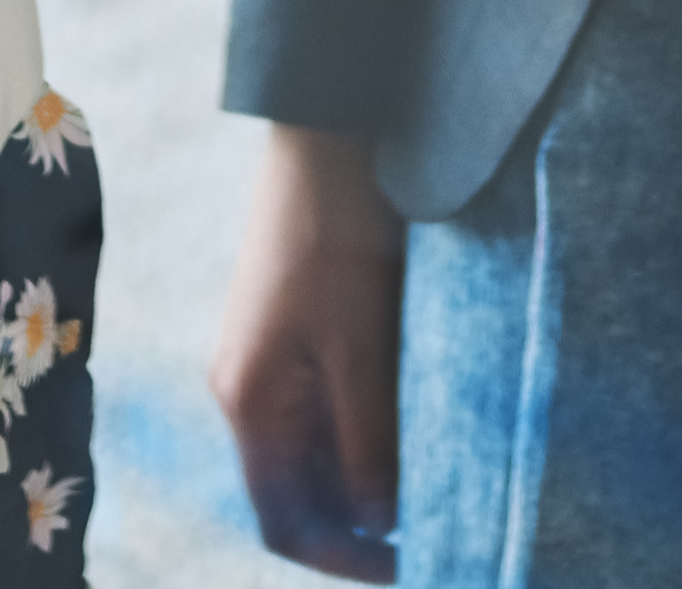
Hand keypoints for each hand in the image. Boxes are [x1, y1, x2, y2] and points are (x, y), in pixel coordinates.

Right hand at [212, 122, 408, 578]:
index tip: (406, 564)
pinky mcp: (294, 327)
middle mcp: (247, 388)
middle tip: (433, 523)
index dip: (342, 557)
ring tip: (432, 475)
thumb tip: (379, 522)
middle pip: (300, 487)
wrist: (326, 135)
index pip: (284, 520)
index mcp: (248, 402)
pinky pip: (327, 401)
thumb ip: (366, 441)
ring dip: (368, 468)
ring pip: (318, 445)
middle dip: (361, 516)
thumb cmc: (335, 234)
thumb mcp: (360, 348)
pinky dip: (368, 422)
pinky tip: (413, 416)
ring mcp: (268, 356)